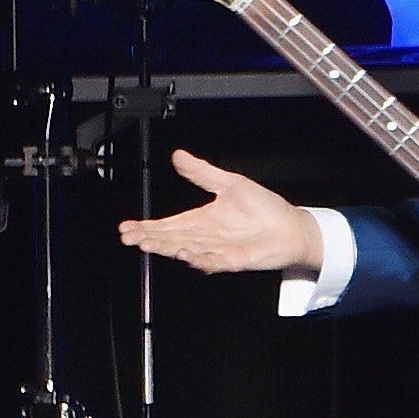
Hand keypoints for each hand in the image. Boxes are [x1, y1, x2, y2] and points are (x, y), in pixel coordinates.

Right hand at [118, 149, 322, 272]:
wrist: (291, 227)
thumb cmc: (264, 207)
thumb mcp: (230, 183)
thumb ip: (201, 172)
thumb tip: (178, 156)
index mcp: (200, 220)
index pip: (167, 225)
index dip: (146, 226)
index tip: (127, 227)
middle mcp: (205, 237)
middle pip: (170, 239)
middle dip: (148, 238)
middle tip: (129, 237)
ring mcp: (217, 250)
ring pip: (185, 250)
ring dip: (167, 248)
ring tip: (149, 243)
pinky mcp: (233, 260)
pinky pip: (212, 262)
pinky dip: (198, 258)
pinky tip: (184, 254)